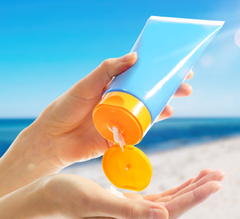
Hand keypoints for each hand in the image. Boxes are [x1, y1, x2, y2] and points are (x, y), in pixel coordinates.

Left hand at [24, 52, 193, 170]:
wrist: (53, 140)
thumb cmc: (66, 108)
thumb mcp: (86, 85)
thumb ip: (107, 70)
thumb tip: (135, 57)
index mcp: (111, 86)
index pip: (139, 75)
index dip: (157, 71)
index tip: (175, 66)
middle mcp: (119, 101)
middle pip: (149, 92)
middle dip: (168, 88)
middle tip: (186, 85)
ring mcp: (121, 118)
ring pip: (148, 110)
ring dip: (164, 105)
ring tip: (176, 101)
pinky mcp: (120, 135)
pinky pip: (141, 128)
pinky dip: (153, 122)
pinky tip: (163, 115)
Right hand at [40, 169, 223, 218]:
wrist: (42, 199)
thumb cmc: (63, 196)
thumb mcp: (93, 199)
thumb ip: (129, 210)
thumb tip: (165, 216)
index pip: (169, 211)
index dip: (193, 197)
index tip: (214, 182)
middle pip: (173, 207)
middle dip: (197, 191)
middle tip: (220, 174)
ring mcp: (128, 217)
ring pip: (168, 203)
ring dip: (189, 189)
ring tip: (209, 175)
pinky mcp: (124, 207)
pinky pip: (156, 200)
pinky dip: (174, 190)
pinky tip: (186, 182)